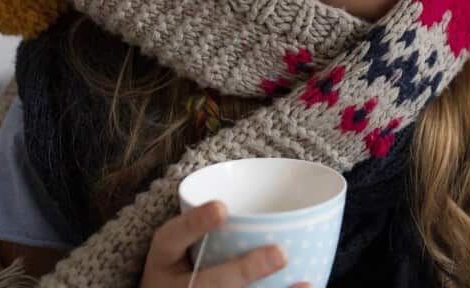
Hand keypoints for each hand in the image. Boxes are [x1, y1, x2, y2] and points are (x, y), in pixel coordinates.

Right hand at [140, 200, 308, 287]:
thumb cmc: (184, 264)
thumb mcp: (179, 246)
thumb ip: (209, 223)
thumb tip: (272, 192)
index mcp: (162, 261)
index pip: (170, 239)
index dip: (193, 224)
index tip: (221, 207)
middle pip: (207, 284)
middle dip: (244, 272)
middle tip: (280, 253)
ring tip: (306, 284)